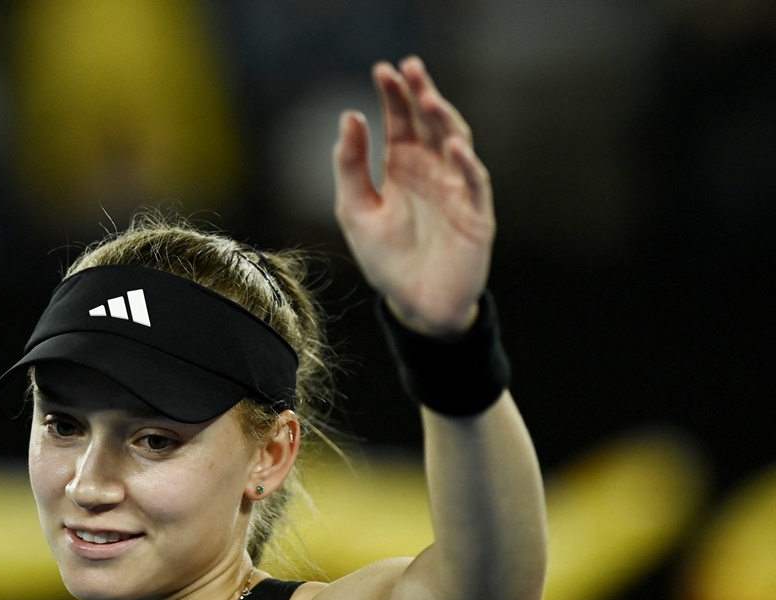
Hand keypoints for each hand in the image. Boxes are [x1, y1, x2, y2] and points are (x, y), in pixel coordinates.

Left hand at [333, 57, 494, 336]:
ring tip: (428, 98)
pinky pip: (475, 184)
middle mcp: (432, 173)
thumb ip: (350, 167)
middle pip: (429, 124)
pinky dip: (466, 164)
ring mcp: (457, 191)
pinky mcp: (476, 215)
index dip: (394, 96)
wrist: (414, 305)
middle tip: (409, 68)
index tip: (383, 70)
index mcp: (403, 169)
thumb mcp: (356, 211)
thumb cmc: (387, 260)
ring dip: (444, 120)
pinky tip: (452, 147)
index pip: (401, 123)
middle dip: (421, 95)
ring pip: (456, 144)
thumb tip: (349, 116)